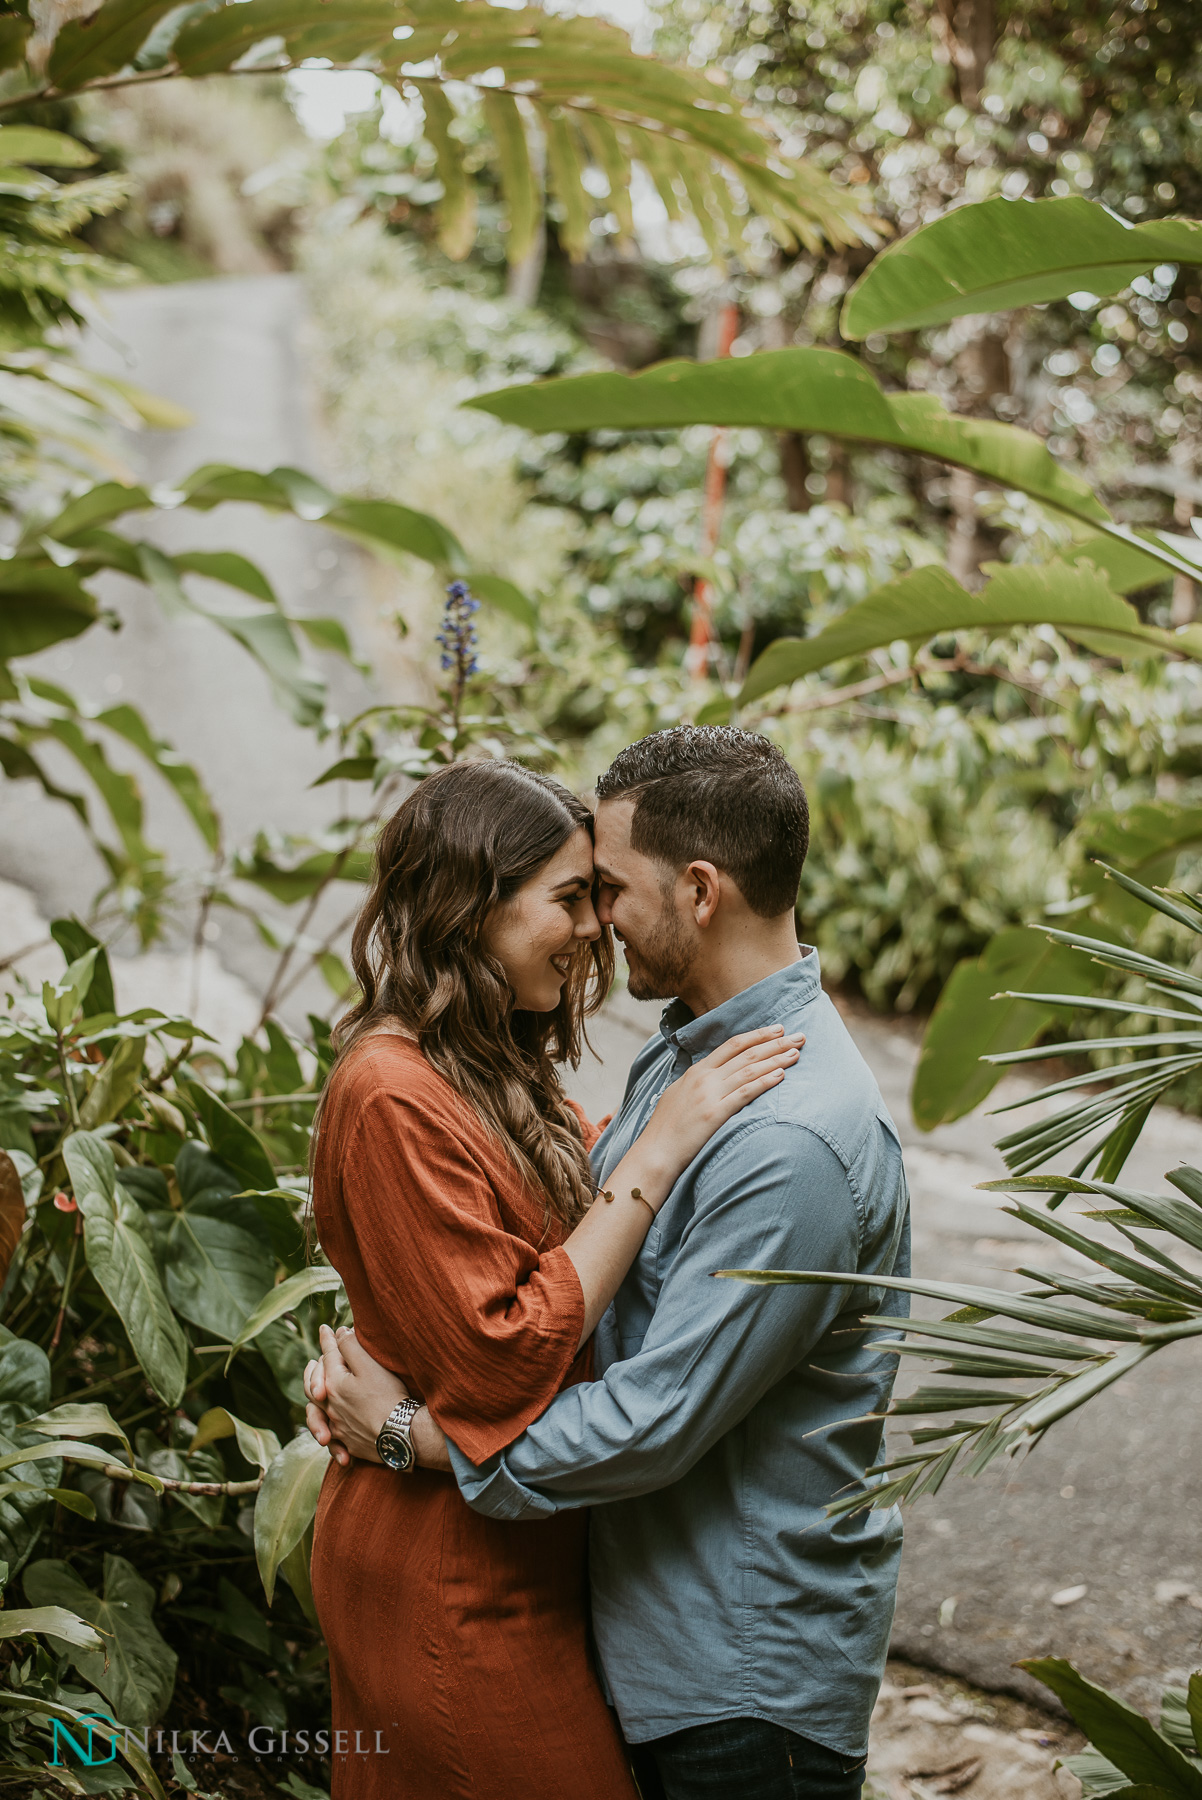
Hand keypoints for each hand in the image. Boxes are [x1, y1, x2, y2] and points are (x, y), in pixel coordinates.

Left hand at [304, 1325, 408, 1465]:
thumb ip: (351, 1346)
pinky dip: (326, 1427)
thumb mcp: (371, 1365)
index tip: (324, 1329)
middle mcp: (330, 1406)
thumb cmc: (388, 1397)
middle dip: (313, 1370)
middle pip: (313, 1385)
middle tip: (314, 1361)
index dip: (327, 1340)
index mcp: (333, 1385)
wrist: (401, 1435)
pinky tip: (328, 1427)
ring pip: (316, 1411)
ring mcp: (337, 1427)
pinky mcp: (348, 1443)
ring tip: (316, 1392)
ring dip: (314, 1398)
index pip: (328, 1356)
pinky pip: (330, 1435)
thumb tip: (339, 1333)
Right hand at [639, 1025, 804, 1195]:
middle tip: (798, 1035)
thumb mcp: (679, 1094)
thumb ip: (698, 1082)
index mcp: (696, 1071)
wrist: (655, 1152)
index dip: (757, 1035)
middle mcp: (704, 1078)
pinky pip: (745, 1092)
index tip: (777, 1029)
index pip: (732, 1045)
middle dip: (775, 1042)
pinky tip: (781, 1075)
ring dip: (776, 1058)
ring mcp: (709, 1094)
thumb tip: (714, 1075)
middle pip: (746, 1053)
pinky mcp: (715, 1114)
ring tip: (796, 1052)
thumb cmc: (666, 1128)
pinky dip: (764, 1081)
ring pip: (749, 1069)